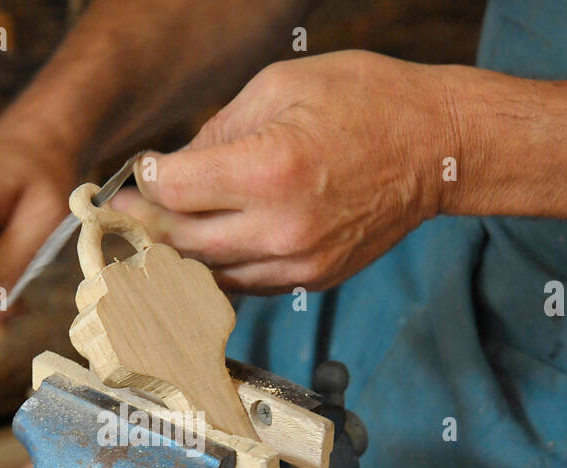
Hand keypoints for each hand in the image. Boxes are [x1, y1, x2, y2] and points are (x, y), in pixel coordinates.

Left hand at [109, 51, 459, 292]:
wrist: (438, 147)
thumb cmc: (367, 102)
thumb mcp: (280, 87)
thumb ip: (217, 130)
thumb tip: (172, 168)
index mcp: (270, 170)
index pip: (175, 192)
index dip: (144, 183)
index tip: (136, 175)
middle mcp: (282, 227)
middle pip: (183, 242)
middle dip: (147, 225)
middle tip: (127, 212)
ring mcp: (300, 262)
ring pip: (210, 273)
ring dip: (179, 253)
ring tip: (160, 229)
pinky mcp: (314, 279)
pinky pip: (246, 281)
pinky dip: (219, 266)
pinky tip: (207, 243)